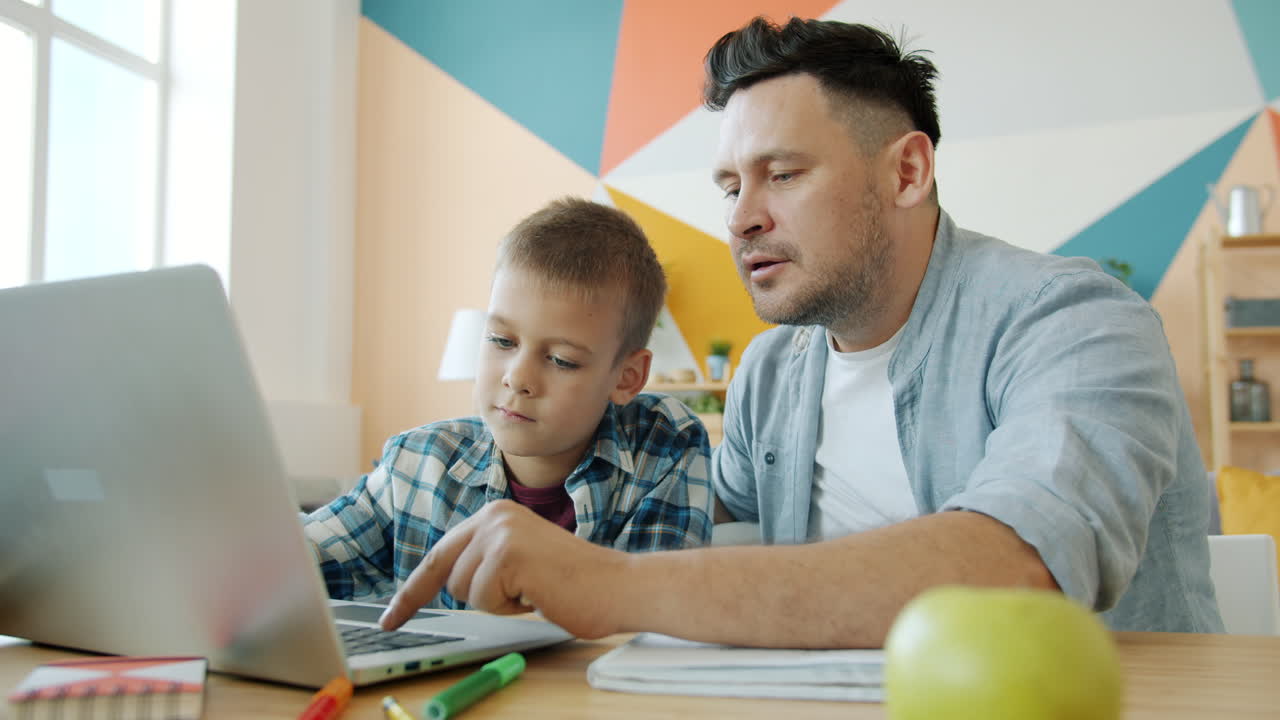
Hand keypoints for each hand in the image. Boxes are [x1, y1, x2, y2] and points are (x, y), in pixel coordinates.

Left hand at [379, 499, 626, 637]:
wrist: (617, 585)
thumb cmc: (575, 583)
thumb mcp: (520, 560)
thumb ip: (486, 561)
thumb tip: (446, 583)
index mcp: (496, 514)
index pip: (440, 555)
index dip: (412, 592)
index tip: (390, 618)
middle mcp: (493, 516)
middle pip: (449, 578)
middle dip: (481, 597)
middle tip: (524, 594)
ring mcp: (499, 533)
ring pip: (464, 592)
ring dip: (499, 603)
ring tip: (536, 589)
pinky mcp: (507, 555)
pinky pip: (483, 600)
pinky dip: (510, 608)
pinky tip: (539, 592)